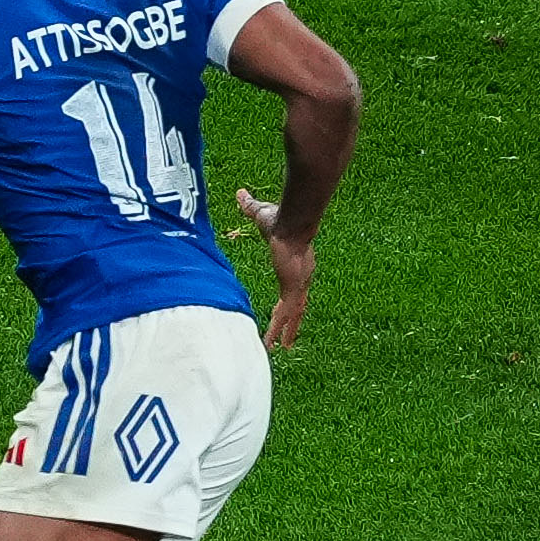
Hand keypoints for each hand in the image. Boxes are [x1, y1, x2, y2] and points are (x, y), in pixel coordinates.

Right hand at [236, 187, 312, 347]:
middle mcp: (299, 278)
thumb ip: (250, 207)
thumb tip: (240, 192)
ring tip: (284, 348)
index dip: (291, 297)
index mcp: (295, 265)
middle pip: (297, 305)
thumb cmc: (278, 218)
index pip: (293, 285)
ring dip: (288, 331)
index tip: (288, 305)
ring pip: (293, 315)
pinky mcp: (292, 290)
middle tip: (290, 337)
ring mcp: (297, 285)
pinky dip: (280, 330)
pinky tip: (276, 344)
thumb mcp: (261, 215)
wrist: (290, 223)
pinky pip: (286, 315)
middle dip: (293, 321)